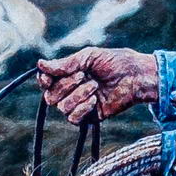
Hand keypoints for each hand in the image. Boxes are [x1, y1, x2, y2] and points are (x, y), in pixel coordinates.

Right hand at [36, 47, 158, 122]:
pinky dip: (81, 109)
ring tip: (95, 86)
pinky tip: (94, 100)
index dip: (44, 81)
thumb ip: (64, 64)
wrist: (135, 76)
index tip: (49, 77)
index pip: (45, 82)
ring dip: (77, 95)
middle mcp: (70, 91)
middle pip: (50, 96)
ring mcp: (79, 105)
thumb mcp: (88, 57)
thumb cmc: (114, 62)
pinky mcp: (89, 117)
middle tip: (84, 75)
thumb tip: (39, 64)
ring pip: (61, 107)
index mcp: (68, 75)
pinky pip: (73, 118)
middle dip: (66, 85)